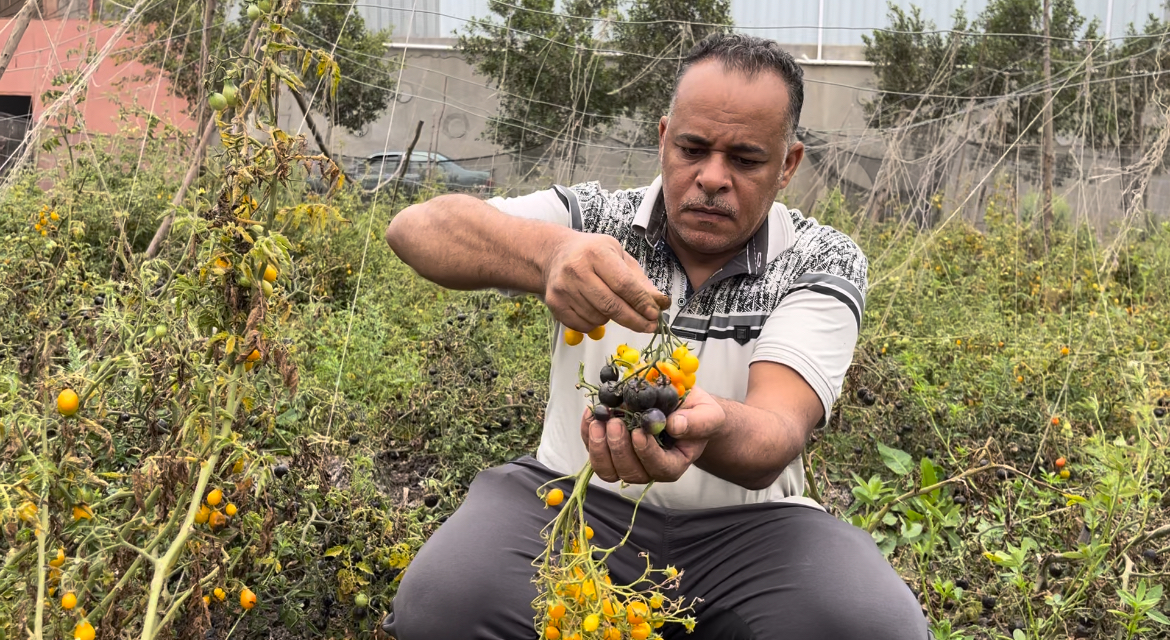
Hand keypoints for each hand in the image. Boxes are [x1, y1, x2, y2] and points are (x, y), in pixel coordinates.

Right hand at [543, 233, 669, 333]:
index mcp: (596, 253)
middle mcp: (576, 269)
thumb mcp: (618, 256)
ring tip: (610, 304)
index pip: (624, 284)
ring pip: (598, 318)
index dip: (641, 302)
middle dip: (634, 319)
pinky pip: (583, 325)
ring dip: (612, 319)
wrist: (555, 254)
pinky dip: (595, 324)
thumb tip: (660, 303)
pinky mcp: (554, 303)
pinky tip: (595, 309)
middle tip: (649, 326)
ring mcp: (563, 288)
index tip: (654, 314)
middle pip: (611, 305)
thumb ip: (639, 280)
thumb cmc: (591, 254)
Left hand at [580, 386, 726, 483]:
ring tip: (599, 419)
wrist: (682, 408)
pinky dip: (588, 434)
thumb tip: (674, 425)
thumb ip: (697, 422)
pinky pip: (594, 451)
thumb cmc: (696, 414)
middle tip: (615, 422)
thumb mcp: (707, 413)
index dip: (646, 452)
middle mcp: (649, 469)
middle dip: (618, 448)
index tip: (639, 431)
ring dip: (598, 446)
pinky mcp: (610, 450)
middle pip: (629, 472)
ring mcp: (627, 461)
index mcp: (674, 464)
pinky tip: (591, 414)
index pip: (660, 468)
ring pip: (607, 469)